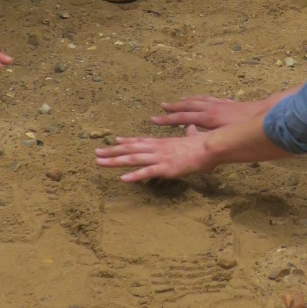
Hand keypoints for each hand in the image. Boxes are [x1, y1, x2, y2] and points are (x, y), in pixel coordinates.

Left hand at [96, 128, 215, 184]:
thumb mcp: (193, 136)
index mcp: (162, 142)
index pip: (140, 141)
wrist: (210, 146)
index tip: (114, 140)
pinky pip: (146, 172)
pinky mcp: (165, 168)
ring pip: (132, 159)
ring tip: (99, 163)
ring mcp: (159, 158)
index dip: (126, 141)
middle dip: (112, 151)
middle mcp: (156, 148)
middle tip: (96, 153)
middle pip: (130, 149)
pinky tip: (122, 179)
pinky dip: (134, 176)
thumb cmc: (204, 143)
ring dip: (115, 161)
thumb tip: (191, 128)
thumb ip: (189, 133)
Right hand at [149, 95, 269, 130]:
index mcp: (208, 118)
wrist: (263, 113)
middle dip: (174, 107)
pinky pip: (209, 98)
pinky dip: (201, 98)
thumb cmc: (245, 127)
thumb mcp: (226, 136)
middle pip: (188, 106)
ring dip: (186, 101)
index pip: (183, 118)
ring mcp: (219, 104)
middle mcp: (211, 108)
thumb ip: (209, 138)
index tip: (154, 120)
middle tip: (161, 107)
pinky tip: (200, 98)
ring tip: (178, 100)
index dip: (168, 120)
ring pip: (198, 100)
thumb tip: (193, 140)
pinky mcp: (227, 102)